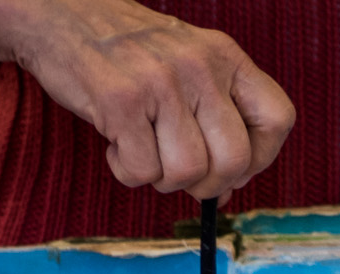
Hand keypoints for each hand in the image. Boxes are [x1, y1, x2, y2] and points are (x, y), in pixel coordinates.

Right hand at [0, 0, 294, 200]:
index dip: (260, 159)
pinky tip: (116, 143)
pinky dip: (126, 172)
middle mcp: (200, 66)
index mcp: (225, 56)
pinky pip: (141, 172)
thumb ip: (215, 116)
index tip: (233, 168)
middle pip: (233, 160)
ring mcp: (161, 83)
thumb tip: (229, 189)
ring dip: (160, 178)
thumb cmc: (127, 54)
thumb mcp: (187, 65)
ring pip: (186, 173)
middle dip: (206, 184)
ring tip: (141, 148)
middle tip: (178, 171)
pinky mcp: (121, 102)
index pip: (278, 120)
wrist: (62, 16)